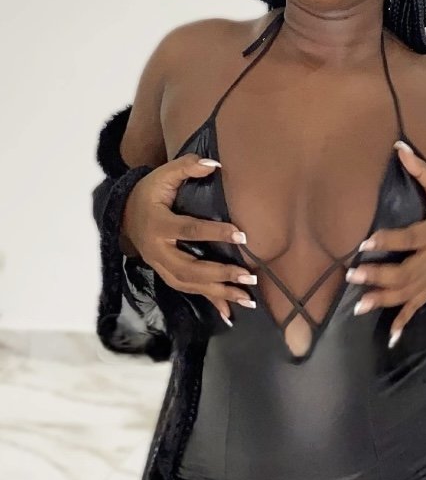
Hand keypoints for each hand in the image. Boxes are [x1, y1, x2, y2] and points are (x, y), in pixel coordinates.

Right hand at [121, 153, 257, 323]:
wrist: (124, 217)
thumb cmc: (148, 194)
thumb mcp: (162, 175)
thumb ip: (186, 167)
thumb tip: (214, 164)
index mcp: (159, 225)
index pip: (190, 230)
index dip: (215, 233)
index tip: (242, 235)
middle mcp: (159, 251)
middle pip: (191, 269)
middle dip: (220, 274)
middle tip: (247, 275)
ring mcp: (162, 267)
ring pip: (192, 285)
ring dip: (220, 293)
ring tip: (247, 297)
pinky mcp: (168, 276)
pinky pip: (191, 292)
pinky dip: (211, 303)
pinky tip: (230, 314)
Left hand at [345, 141, 425, 347]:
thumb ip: (422, 171)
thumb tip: (399, 146)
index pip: (407, 238)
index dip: (387, 240)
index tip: (365, 242)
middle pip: (403, 271)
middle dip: (378, 275)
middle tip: (352, 274)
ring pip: (406, 293)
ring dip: (382, 300)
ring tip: (358, 306)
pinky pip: (417, 308)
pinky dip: (404, 323)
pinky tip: (390, 338)